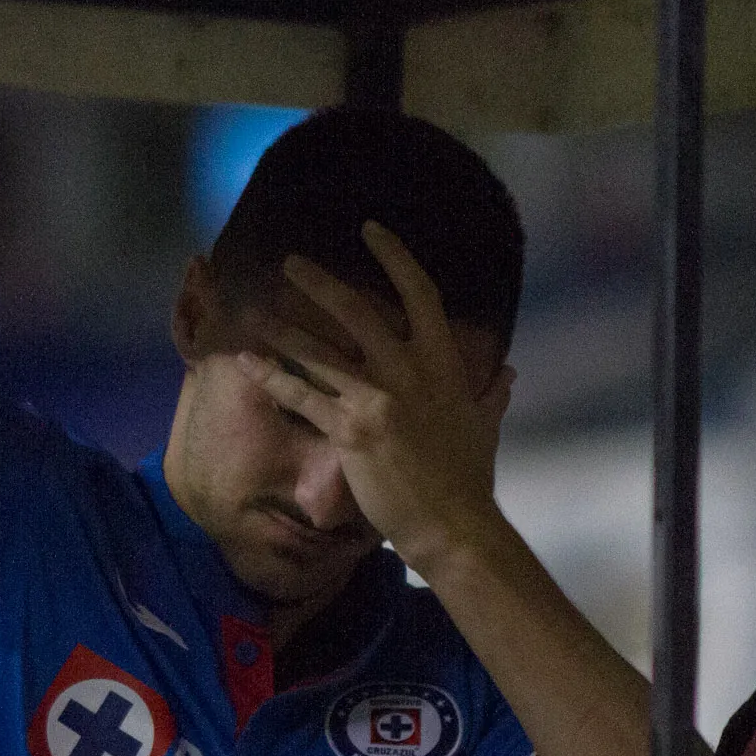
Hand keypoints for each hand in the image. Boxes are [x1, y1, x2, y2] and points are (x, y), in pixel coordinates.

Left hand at [235, 223, 512, 572]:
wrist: (453, 525)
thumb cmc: (469, 479)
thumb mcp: (484, 427)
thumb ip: (490, 395)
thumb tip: (507, 373)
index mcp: (443, 364)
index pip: (420, 294)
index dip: (394, 257)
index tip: (370, 230)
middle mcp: (409, 372)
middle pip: (358, 312)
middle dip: (320, 283)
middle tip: (290, 263)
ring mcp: (378, 400)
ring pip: (320, 352)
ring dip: (284, 330)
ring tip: (256, 313)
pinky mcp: (350, 432)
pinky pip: (303, 397)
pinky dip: (272, 378)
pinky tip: (249, 364)